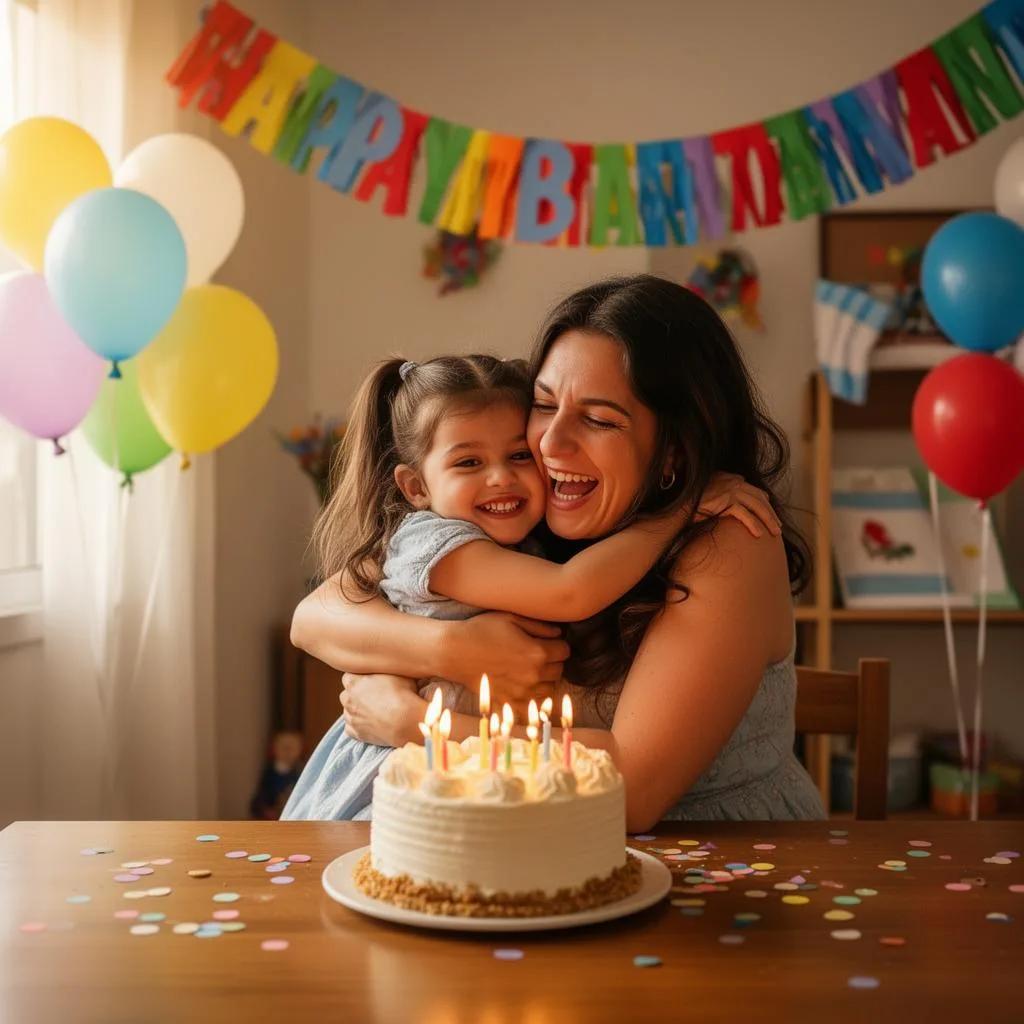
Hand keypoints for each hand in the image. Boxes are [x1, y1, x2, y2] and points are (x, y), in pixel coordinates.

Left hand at [340, 673, 422, 746]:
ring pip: (348, 712)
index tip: (369, 681)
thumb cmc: (402, 695)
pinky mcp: (356, 733)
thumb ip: (384, 670)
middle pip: (346, 695)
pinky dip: (358, 726)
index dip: (359, 678)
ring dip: (357, 711)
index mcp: (354, 682)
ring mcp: (351, 718)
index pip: (348, 677)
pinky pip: (351, 729)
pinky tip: (371, 724)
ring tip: (374, 711)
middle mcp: (348, 700)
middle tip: (372, 696)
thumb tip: (388, 666)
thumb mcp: (396, 673)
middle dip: (355, 695)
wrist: (405, 721)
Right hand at [439, 613, 567, 705]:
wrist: (454, 651)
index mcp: (537, 653)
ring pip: (549, 689)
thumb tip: (559, 634)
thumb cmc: (481, 630)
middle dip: (553, 662)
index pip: (565, 651)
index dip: (558, 645)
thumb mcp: (512, 618)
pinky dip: (532, 697)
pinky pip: (532, 705)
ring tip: (530, 670)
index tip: (549, 642)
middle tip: (538, 655)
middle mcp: (533, 675)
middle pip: (559, 671)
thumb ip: (540, 626)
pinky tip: (523, 685)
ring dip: (545, 680)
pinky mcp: (509, 703)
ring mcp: (521, 692)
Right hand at [698, 472, 780, 537]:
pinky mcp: (727, 500)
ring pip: (757, 506)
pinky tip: (759, 534)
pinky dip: (754, 524)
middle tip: (778, 526)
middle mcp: (733, 480)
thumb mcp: (710, 496)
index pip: (754, 490)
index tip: (771, 515)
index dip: (765, 504)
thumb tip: (734, 506)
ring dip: (768, 520)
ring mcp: (730, 489)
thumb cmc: (691, 505)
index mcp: (730, 477)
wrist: (679, 507)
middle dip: (771, 513)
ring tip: (774, 533)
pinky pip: (745, 514)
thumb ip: (723, 496)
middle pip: (759, 498)